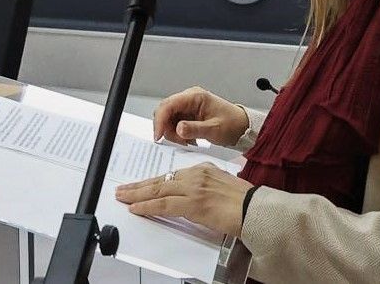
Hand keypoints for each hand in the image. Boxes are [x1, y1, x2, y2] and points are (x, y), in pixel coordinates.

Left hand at [114, 163, 252, 237]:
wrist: (257, 210)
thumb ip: (205, 185)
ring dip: (137, 195)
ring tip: (122, 197)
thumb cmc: (246, 202)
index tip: (141, 184)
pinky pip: (163, 205)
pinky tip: (136, 208)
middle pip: (160, 179)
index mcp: (203, 169)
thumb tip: (192, 194)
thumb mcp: (223, 185)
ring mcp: (193, 188)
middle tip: (122, 188)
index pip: (171, 175)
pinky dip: (147, 206)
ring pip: (157, 190)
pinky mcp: (192, 203)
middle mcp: (195, 175)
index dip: (153, 181)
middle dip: (139, 185)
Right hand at [153, 87, 248, 145]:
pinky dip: (178, 133)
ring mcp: (187, 106)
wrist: (242, 127)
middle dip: (167, 128)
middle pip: (165, 111)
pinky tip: (189, 139)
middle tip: (178, 142)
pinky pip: (174, 123)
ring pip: (168, 119)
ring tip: (187, 142)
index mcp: (195, 96)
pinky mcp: (188, 114)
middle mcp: (189, 98)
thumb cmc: (233, 124)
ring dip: (173, 132)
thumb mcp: (214, 129)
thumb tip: (177, 129)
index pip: (168, 104)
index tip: (158, 136)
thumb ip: (195, 129)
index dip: (160, 120)